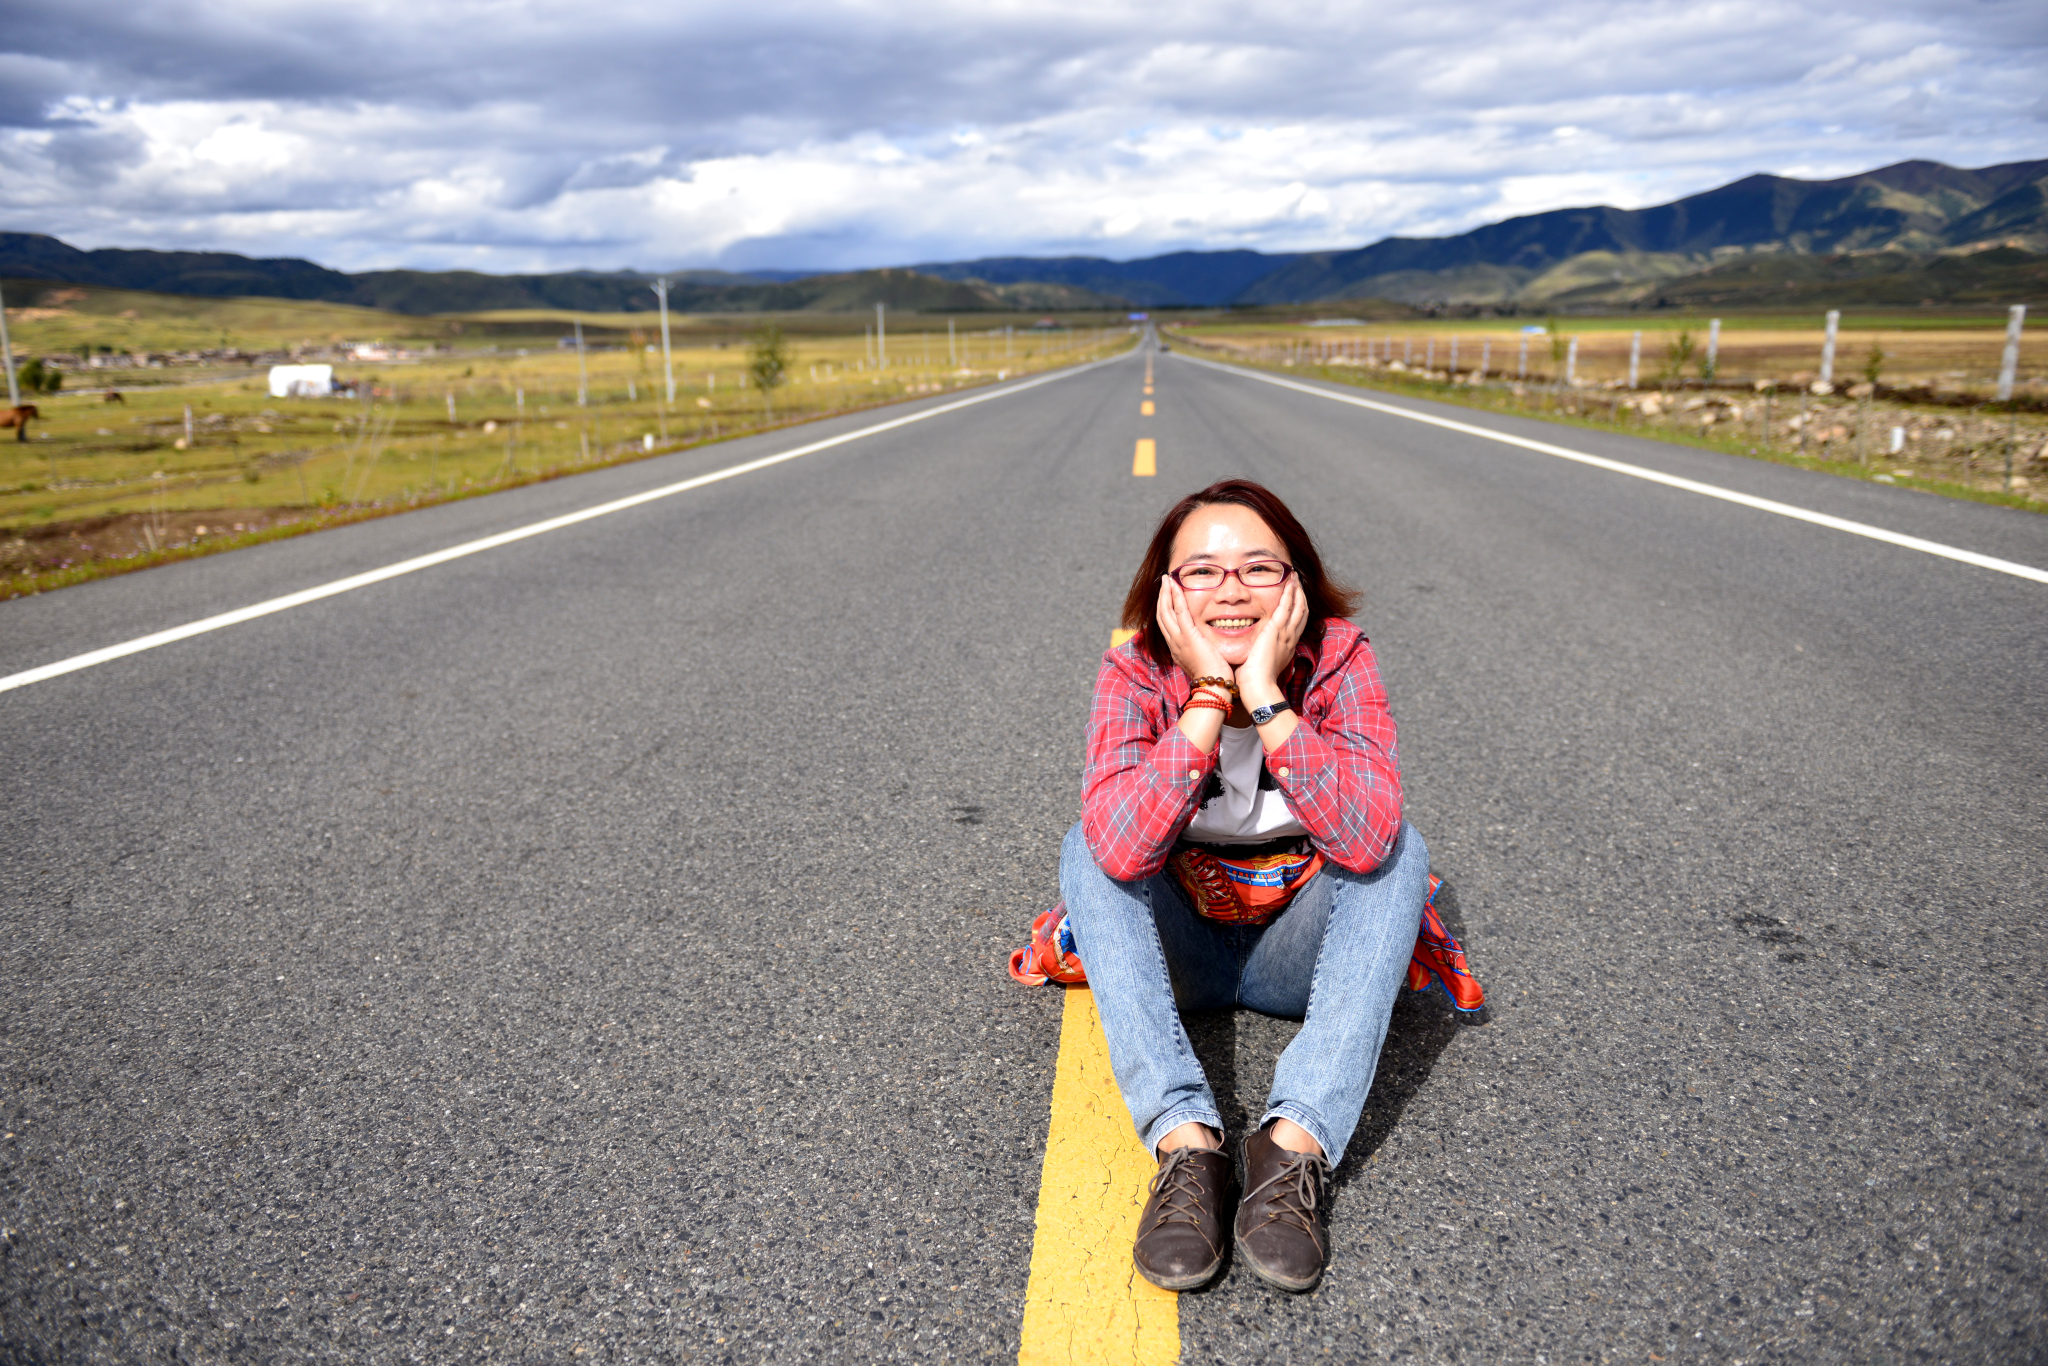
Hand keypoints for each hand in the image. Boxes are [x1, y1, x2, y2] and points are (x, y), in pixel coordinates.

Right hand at [1155, 575, 1233, 689]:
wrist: (1214, 686)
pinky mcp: (1188, 637)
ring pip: (1166, 612)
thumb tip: (1208, 642)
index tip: (1168, 595)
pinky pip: (1179, 613)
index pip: (1167, 624)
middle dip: (1162, 596)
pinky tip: (1175, 586)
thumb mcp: (1203, 659)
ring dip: (1166, 593)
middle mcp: (1174, 643)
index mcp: (1177, 648)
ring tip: (1167, 579)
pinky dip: (1176, 598)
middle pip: (1161, 615)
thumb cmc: (1214, 676)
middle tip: (1164, 581)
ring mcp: (1179, 640)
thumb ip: (1202, 648)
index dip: (1165, 608)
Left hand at [1236, 577, 1307, 705]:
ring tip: (1295, 577)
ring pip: (1298, 607)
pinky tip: (1289, 583)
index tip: (1294, 598)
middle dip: (1300, 596)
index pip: (1296, 624)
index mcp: (1286, 647)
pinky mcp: (1276, 630)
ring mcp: (1285, 634)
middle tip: (1298, 582)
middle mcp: (1289, 638)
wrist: (1258, 686)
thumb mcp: (1260, 663)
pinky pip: (1286, 607)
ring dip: (1297, 590)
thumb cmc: (1254, 680)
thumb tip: (1251, 650)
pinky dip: (1290, 593)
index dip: (1297, 610)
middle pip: (1301, 612)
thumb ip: (1258, 653)